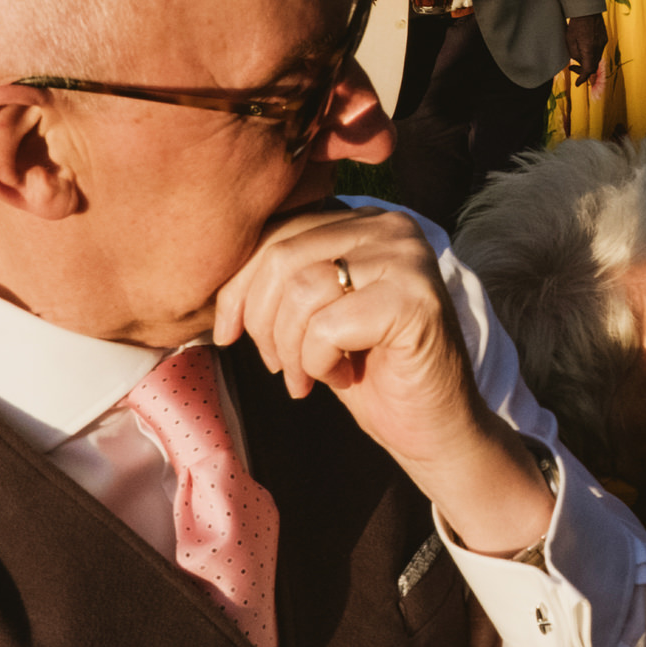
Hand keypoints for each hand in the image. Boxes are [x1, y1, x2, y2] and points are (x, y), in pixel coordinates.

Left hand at [212, 207, 552, 554]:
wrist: (432, 426)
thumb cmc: (368, 371)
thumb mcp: (314, 314)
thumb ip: (284, 279)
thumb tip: (213, 277)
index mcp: (367, 220)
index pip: (279, 232)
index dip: (239, 287)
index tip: (228, 334)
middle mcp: (393, 227)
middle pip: (283, 256)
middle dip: (262, 322)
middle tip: (278, 365)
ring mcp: (409, 260)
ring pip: (301, 290)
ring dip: (290, 348)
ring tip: (309, 376)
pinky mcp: (416, 301)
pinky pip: (328, 326)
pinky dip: (318, 362)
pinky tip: (339, 377)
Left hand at [565, 12, 607, 84]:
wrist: (588, 8)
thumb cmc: (576, 23)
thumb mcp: (569, 39)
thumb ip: (574, 53)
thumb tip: (577, 61)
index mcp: (589, 49)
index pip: (588, 69)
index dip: (582, 78)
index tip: (578, 83)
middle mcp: (598, 48)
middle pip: (593, 65)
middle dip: (583, 70)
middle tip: (572, 68)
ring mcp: (603, 42)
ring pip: (596, 58)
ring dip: (588, 61)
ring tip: (577, 58)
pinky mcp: (604, 38)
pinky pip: (599, 50)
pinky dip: (592, 54)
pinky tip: (584, 49)